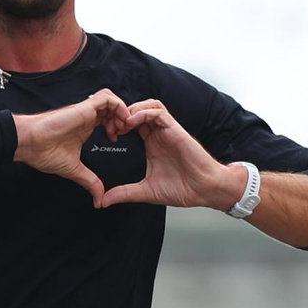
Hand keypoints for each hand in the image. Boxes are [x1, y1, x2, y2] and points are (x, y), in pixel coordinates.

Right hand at [12, 89, 124, 202]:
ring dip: (122, 112)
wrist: (30, 143)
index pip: (107, 119)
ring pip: (112, 100)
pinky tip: (119, 122)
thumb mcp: (74, 170)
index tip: (117, 140)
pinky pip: (107, 98)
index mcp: (85, 127)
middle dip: (123, 119)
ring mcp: (86, 111)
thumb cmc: (44, 152)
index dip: (117, 127)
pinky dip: (118, 107)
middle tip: (124, 133)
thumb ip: (90, 182)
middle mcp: (87, 117)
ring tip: (122, 128)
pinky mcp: (84, 107)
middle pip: (112, 108)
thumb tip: (98, 200)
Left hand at [97, 99, 244, 211]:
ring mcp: (167, 130)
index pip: (132, 123)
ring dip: (132, 110)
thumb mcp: (145, 191)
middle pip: (137, 110)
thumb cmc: (182, 188)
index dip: (118, 125)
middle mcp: (158, 134)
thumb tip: (103, 201)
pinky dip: (143, 113)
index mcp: (151, 144)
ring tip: (121, 124)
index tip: (108, 136)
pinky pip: (158, 111)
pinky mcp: (175, 128)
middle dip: (122, 115)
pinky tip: (133, 123)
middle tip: (111, 128)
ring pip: (148, 105)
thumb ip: (124, 193)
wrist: (203, 189)